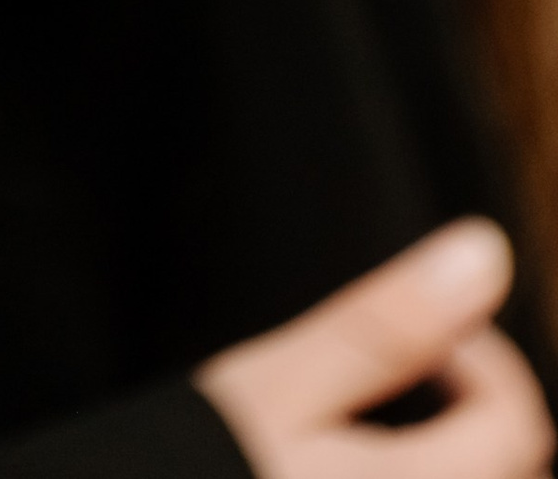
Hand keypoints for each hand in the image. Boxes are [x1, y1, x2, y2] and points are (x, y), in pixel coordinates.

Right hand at [197, 224, 551, 478]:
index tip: (422, 338)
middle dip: (478, 421)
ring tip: (384, 438)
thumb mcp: (277, 388)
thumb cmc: (193, 469)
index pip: (517, 424)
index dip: (480, 359)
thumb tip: (482, 254)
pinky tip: (354, 471)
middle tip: (408, 383)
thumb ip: (384, 327)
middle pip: (513, 478)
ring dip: (460, 461)